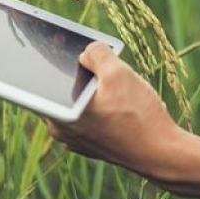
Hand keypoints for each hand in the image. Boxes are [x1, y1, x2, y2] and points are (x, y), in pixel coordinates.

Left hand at [44, 42, 186, 179]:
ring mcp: (76, 139)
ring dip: (90, 87)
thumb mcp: (118, 73)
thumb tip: (86, 50)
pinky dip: (99, 103)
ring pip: (77, 102)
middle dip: (74, 71)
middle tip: (90, 55)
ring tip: (112, 78)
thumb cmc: (138, 116)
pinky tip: (120, 97)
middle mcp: (61, 130)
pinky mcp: (92, 144)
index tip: (51, 44)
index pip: (37, 81)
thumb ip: (96, 53)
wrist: (163, 154)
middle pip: (59, 89)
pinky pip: (89, 115)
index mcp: (58, 114)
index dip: (44, 59)